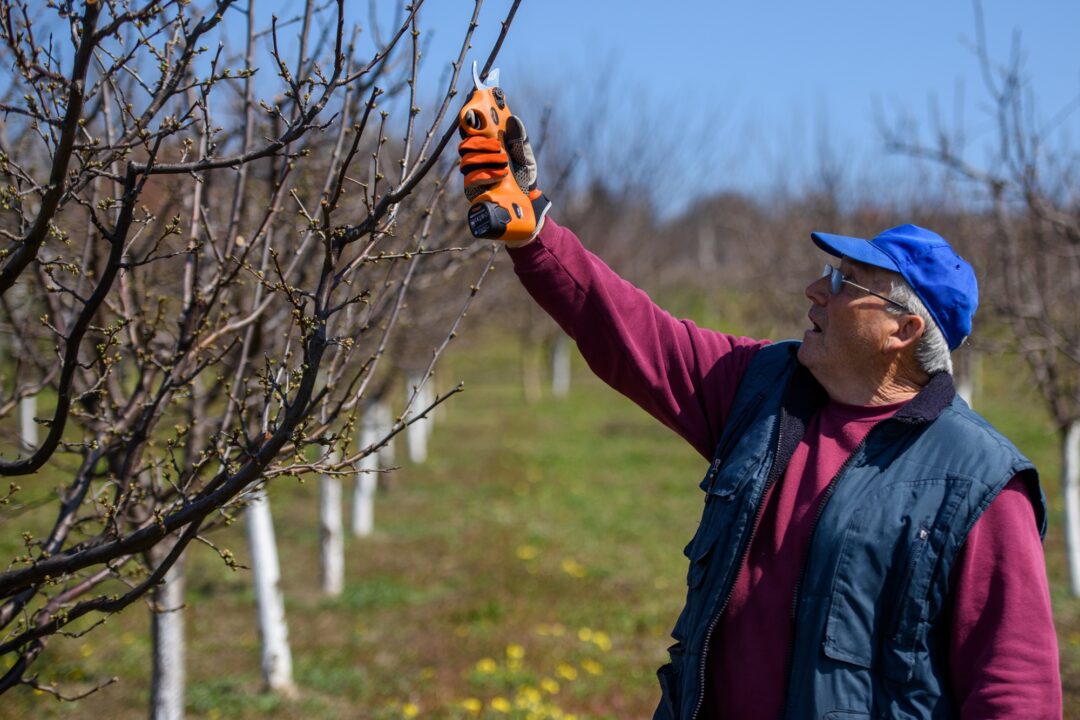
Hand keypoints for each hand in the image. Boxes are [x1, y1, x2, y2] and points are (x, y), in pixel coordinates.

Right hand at [458, 115, 550, 242]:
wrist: (529, 208)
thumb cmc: (524, 181)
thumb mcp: (525, 158)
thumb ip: (520, 140)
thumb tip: (513, 120)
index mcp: (485, 151)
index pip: (471, 132)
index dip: (470, 120)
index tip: (476, 111)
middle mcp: (476, 163)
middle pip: (464, 145)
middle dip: (480, 141)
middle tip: (497, 145)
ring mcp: (473, 179)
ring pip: (466, 161)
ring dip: (487, 158)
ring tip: (504, 162)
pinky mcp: (473, 194)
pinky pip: (471, 180)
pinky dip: (487, 173)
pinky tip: (501, 174)